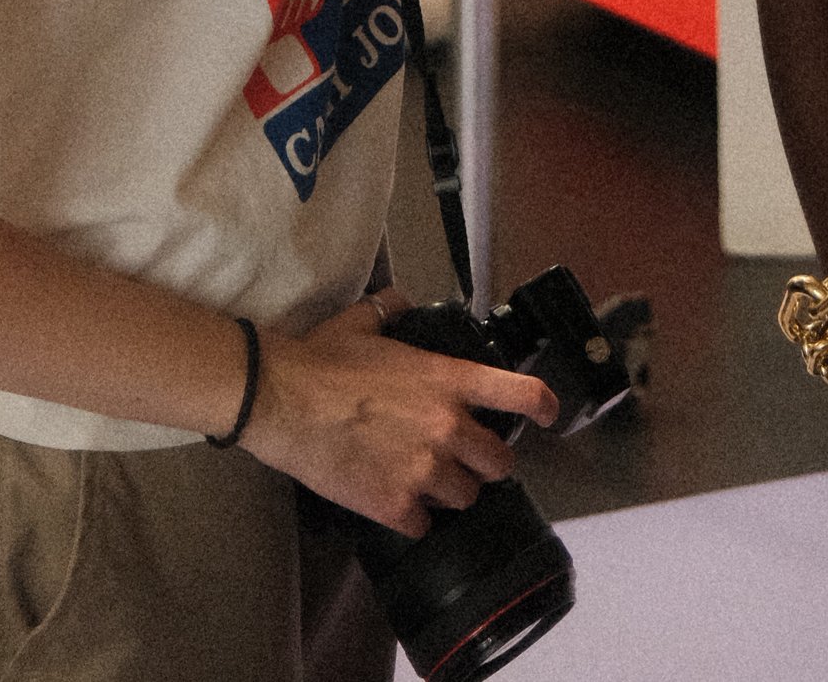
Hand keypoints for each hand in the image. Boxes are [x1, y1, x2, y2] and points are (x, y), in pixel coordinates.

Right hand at [244, 296, 556, 534]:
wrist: (280, 400)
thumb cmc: (321, 359)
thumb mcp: (363, 322)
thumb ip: (392, 309)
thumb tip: (401, 301)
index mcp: (447, 379)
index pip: (519, 394)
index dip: (541, 407)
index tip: (547, 414)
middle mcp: (447, 426)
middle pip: (499, 462)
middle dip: (485, 463)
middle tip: (464, 460)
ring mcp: (424, 470)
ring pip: (465, 498)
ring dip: (449, 492)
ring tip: (424, 481)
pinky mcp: (394, 506)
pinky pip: (424, 525)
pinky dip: (413, 518)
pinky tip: (394, 503)